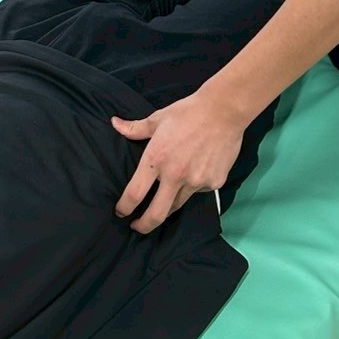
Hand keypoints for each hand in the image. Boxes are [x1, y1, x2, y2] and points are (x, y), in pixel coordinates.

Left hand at [112, 92, 244, 233]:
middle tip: (137, 227)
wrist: (223, 111)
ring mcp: (196, 181)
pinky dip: (193, 187)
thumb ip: (135, 128)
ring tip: (163, 202)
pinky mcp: (214, 183)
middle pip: (156, 214)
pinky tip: (194, 174)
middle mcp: (175, 175)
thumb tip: (114, 123)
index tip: (121, 212)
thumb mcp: (158, 119)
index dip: (124, 207)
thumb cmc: (188, 113)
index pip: (134, 193)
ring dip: (167, 206)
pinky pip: (198, 192)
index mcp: (156, 159)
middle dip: (143, 226)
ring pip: (177, 204)